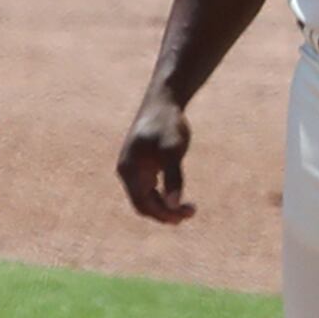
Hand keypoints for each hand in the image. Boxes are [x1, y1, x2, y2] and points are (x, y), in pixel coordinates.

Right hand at [117, 94, 196, 222]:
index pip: (142, 203)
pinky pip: (148, 189)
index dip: (163, 213)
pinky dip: (163, 196)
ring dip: (165, 206)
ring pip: (145, 198)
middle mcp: (127, 172)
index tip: (186, 214)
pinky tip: (178, 195)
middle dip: (165, 213)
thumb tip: (174, 204)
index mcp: (129, 170)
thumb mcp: (173, 151)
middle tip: (191, 213)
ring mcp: (132, 169)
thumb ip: (173, 177)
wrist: (162, 102)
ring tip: (188, 209)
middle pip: (142, 204)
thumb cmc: (167, 124)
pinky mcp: (141, 165)